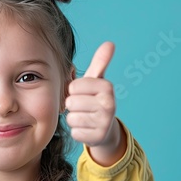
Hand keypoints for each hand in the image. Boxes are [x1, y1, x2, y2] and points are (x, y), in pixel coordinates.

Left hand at [65, 42, 124, 164]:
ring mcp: (105, 122)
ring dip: (74, 118)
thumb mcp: (97, 81)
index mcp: (107, 87)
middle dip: (73, 105)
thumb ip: (100, 62)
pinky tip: (86, 128)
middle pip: (71, 102)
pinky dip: (77, 131)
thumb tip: (110, 43)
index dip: (73, 91)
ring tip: (85, 117)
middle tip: (83, 107)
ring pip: (71, 118)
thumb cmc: (95, 99)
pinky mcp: (98, 137)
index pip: (73, 87)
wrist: (105, 128)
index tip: (83, 93)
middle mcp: (109, 104)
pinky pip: (74, 132)